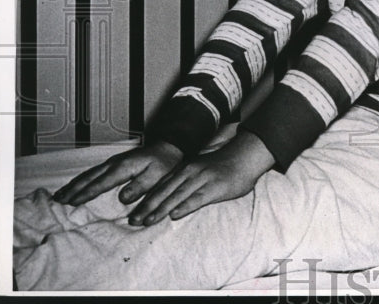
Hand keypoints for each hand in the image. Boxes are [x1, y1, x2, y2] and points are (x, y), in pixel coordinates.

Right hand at [52, 140, 183, 206]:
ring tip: (59, 195)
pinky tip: (76, 185)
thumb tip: (122, 198)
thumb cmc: (165, 164)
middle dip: (73, 189)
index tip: (71, 202)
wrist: (169, 147)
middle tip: (57, 201)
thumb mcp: (157, 177)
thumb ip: (140, 187)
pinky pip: (93, 172)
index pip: (101, 183)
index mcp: (124, 168)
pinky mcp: (114, 163)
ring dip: (73, 184)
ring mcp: (113, 162)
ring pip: (89, 174)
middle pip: (89, 178)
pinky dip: (81, 179)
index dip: (86, 193)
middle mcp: (114, 163)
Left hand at [128, 130, 275, 225]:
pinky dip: (185, 206)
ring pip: (177, 195)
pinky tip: (175, 215)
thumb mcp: (200, 169)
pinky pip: (197, 198)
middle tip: (134, 220)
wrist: (245, 157)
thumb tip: (170, 199)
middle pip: (165, 191)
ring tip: (148, 221)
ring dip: (161, 209)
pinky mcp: (215, 187)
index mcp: (186, 169)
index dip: (147, 200)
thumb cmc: (223, 167)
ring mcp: (203, 179)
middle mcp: (191, 172)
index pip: (162, 185)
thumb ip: (186, 181)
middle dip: (148, 206)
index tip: (134, 213)